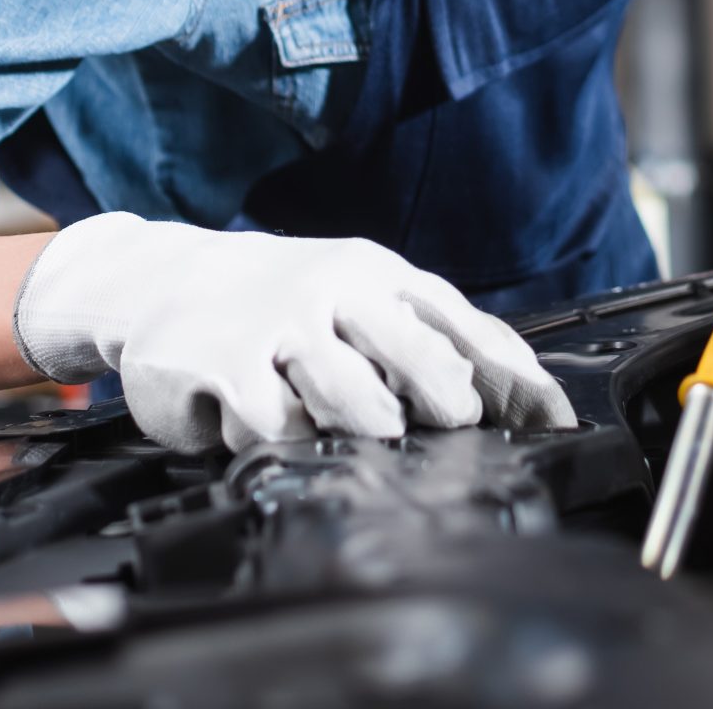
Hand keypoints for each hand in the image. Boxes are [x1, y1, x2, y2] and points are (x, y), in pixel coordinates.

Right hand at [12, 213, 575, 452]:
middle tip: (453, 422)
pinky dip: (280, 438)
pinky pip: (277, 427)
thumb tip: (523, 398)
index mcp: (379, 274)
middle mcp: (336, 288)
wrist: (160, 279)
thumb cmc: (282, 299)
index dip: (512, 376)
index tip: (552, 420)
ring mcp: (280, 322)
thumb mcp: (358, 298)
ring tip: (356, 427)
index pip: (461, 323)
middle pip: (419, 354)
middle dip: (447, 399)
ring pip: (354, 402)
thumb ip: (428, 341)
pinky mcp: (226, 362)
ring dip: (364, 427)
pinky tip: (261, 420)